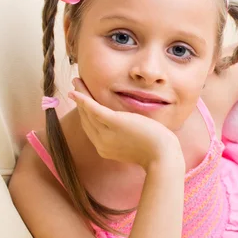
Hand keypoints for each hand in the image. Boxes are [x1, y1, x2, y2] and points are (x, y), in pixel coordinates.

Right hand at [68, 78, 182, 170]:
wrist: (162, 156)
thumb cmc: (154, 150)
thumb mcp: (133, 145)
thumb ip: (122, 138)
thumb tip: (124, 129)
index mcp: (104, 149)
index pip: (91, 128)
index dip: (84, 113)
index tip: (81, 101)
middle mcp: (101, 143)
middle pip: (86, 119)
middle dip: (79, 102)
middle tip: (74, 87)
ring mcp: (107, 135)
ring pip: (88, 112)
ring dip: (80, 95)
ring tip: (76, 81)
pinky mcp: (115, 123)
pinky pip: (95, 110)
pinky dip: (84, 100)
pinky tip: (77, 91)